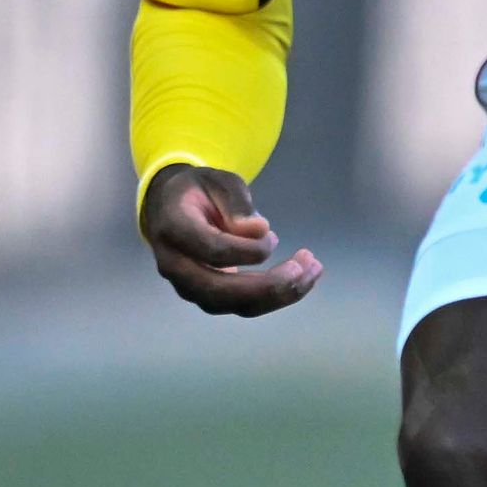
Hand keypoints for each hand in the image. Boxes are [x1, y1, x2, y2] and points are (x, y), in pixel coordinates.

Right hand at [139, 162, 321, 316]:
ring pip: (234, 305)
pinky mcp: (208, 296)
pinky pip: (243, 305)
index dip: (248, 250)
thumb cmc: (200, 190)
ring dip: (279, 294)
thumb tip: (258, 230)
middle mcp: (175, 266)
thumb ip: (237, 203)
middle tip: (305, 268)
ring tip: (313, 270)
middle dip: (268, 285)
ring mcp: (189, 286)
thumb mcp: (219, 181)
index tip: (274, 236)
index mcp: (173, 229)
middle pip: (220, 291)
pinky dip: (276, 295)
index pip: (211, 250)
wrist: (174, 208)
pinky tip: (303, 278)